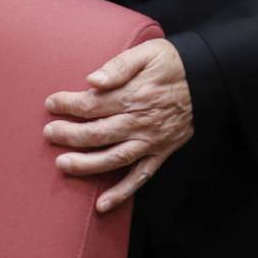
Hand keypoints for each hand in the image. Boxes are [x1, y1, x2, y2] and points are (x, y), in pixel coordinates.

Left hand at [44, 39, 194, 214]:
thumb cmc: (173, 63)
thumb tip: (93, 80)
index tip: (51, 103)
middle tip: (49, 133)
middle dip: (69, 134)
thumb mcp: (147, 53)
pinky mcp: (161, 152)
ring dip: (86, 165)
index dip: (68, 104)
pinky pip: (140, 176)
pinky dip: (122, 192)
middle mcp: (140, 121)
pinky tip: (102, 204)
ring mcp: (151, 140)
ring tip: (62, 164)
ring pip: (113, 158)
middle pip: (97, 133)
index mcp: (134, 95)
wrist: (208, 78)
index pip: (93, 104)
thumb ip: (118, 66)